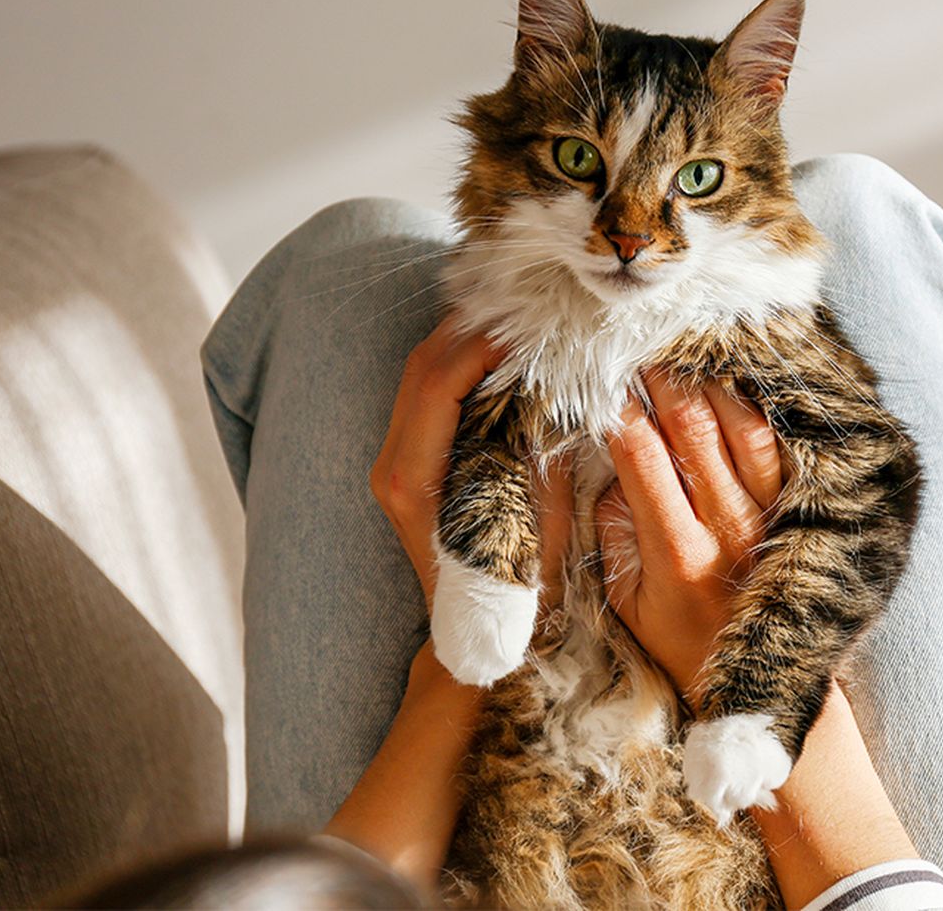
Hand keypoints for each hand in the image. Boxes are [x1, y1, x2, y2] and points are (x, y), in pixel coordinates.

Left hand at [369, 315, 573, 624]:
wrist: (478, 637)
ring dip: (465, 340)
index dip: (481, 344)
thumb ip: (537, 447)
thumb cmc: (516, 588)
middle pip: (421, 368)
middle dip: (472, 328)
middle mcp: (390, 466)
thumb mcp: (538, 515)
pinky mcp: (407, 461)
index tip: (529, 325)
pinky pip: (427, 394)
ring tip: (516, 320)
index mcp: (412, 479)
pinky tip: (500, 353)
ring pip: (420, 374)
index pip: (437, 384)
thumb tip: (552, 382)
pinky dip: (461, 365)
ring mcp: (393, 462)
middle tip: (526, 306)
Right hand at [598, 369, 782, 703]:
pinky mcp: (801, 514)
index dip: (620, 410)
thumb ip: (615, 531)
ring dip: (713, 382)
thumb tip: (614, 465)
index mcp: (679, 553)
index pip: (643, 458)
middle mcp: (731, 530)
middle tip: (644, 344)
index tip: (602, 379)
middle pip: (696, 430)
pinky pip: (782, 447)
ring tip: (689, 349)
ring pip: (745, 428)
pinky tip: (739, 380)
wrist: (758, 681)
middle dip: (664, 379)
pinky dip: (760, 409)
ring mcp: (772, 519)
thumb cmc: (677, 639)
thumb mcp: (625, 599)